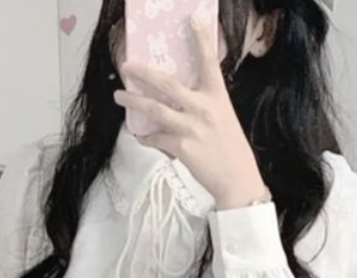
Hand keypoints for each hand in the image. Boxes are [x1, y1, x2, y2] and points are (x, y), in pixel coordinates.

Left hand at [114, 14, 270, 210]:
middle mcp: (203, 108)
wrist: (237, 180)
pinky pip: (157, 138)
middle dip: (143, 73)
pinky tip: (138, 135)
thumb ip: (204, 104)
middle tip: (127, 66)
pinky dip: (146, 137)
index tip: (193, 19)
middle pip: (167, 84)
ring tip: (119, 96)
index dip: (200, 38)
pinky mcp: (183, 147)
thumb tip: (180, 98)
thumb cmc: (231, 150)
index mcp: (217, 96)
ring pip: (155, 110)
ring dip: (134, 102)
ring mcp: (192, 127)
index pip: (208, 61)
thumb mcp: (223, 118)